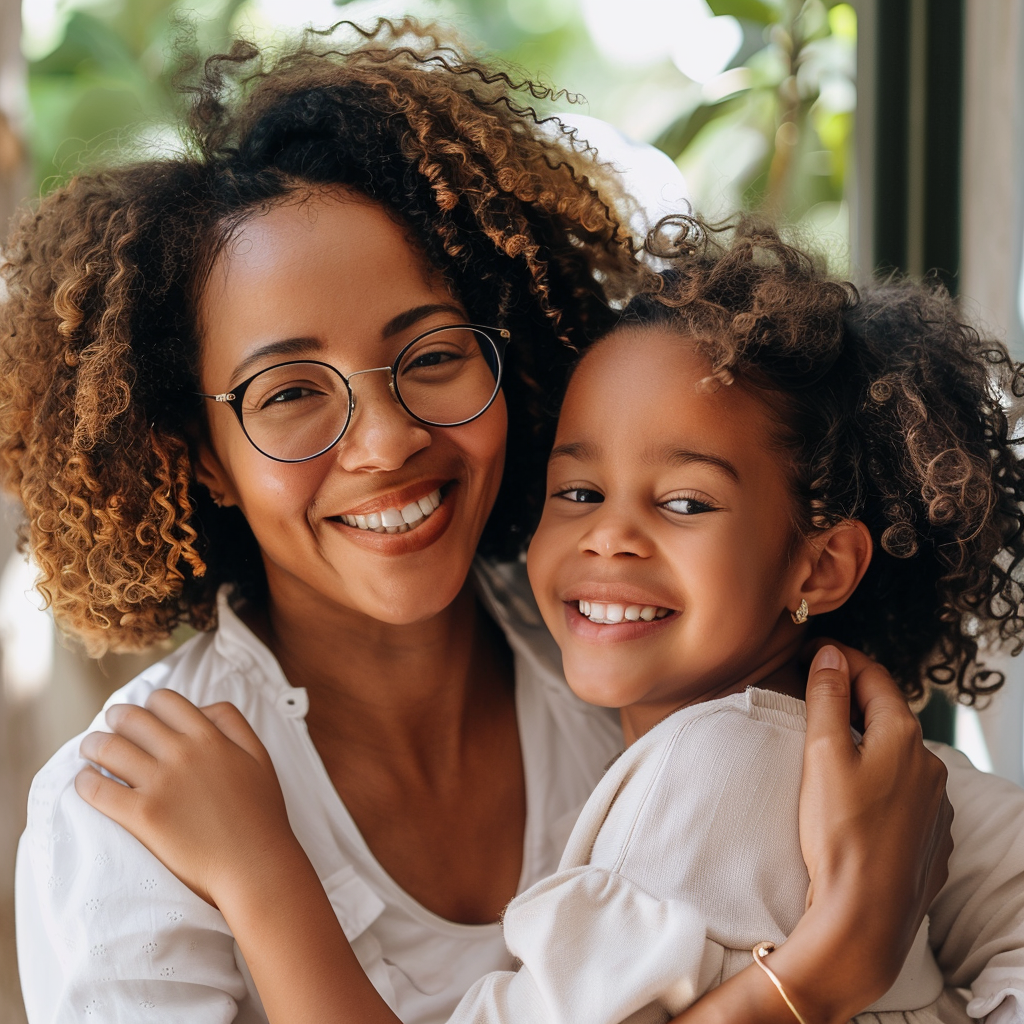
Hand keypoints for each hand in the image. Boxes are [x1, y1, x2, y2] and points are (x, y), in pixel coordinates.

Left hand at [75, 689, 301, 907]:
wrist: (254, 864)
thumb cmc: (260, 813)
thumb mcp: (259, 755)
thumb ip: (233, 724)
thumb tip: (202, 708)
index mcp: (209, 737)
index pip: (165, 701)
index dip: (150, 704)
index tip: (145, 714)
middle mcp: (182, 753)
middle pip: (132, 719)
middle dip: (116, 718)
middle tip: (110, 725)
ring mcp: (160, 784)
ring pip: (109, 748)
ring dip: (94, 744)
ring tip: (90, 749)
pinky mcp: (143, 816)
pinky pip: (99, 790)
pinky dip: (85, 781)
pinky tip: (85, 781)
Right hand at [793, 642, 953, 1012]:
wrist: (865, 915)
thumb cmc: (839, 833)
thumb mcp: (823, 753)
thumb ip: (828, 698)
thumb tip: (831, 656)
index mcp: (903, 737)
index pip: (874, 676)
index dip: (841, 658)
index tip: (812, 651)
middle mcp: (930, 765)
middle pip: (889, 714)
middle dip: (855, 697)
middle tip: (816, 690)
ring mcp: (936, 805)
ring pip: (900, 756)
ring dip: (870, 741)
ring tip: (833, 746)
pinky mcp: (931, 838)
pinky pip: (907, 794)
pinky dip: (881, 781)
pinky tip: (857, 796)